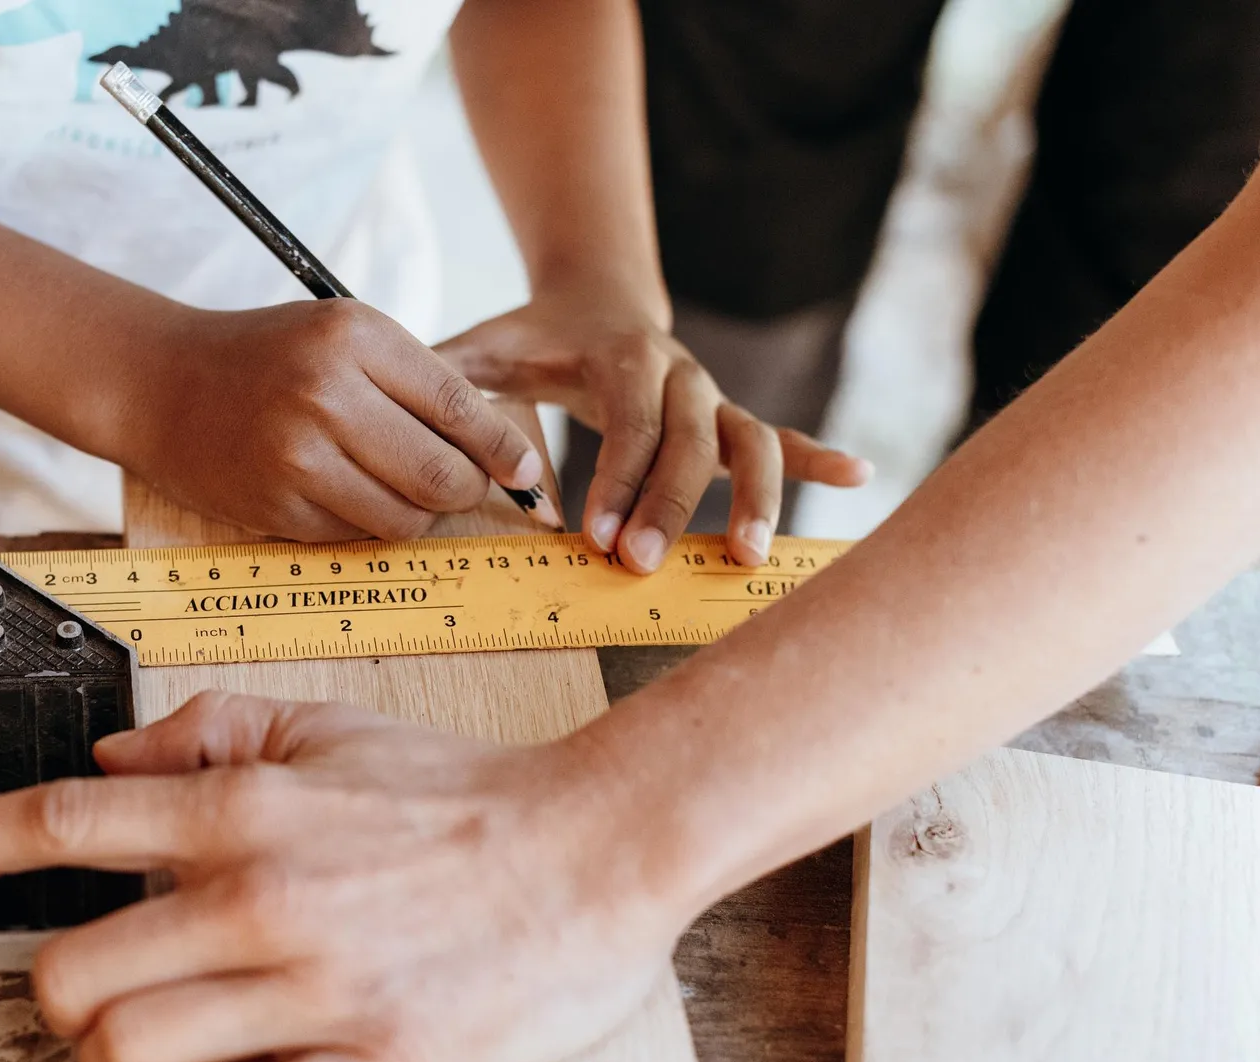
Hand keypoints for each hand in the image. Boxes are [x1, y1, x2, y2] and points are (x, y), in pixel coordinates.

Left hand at [0, 692, 684, 1061]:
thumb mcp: (333, 726)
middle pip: (74, 969)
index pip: (69, 824)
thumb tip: (112, 760)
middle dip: (56, 992)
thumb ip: (213, 730)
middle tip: (83, 994)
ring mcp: (312, 987)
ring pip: (132, 1052)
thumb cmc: (463, 792)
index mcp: (245, 807)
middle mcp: (260, 896)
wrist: (597, 848)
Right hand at [114, 300, 546, 541]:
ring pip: (403, 518)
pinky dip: (364, 524)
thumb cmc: (268, 355)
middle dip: (465, 489)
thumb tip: (500, 450)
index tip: (528, 472)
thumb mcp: (343, 335)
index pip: (457, 406)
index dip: (504, 449)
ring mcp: (297, 456)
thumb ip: (417, 382)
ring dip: (417, 513)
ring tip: (396, 486)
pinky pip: (354, 535)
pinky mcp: (275, 506)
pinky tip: (341, 492)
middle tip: (460, 484)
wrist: (161, 382)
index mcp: (355, 338)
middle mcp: (326, 395)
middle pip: (440, 474)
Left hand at [436, 293, 871, 571]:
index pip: (630, 421)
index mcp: (621, 356)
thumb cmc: (527, 337)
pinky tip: (859, 476)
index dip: (619, 477)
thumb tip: (400, 409)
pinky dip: (819, 457)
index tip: (594, 534)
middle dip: (671, 507)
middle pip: (693, 441)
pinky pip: (779, 438)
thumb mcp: (483, 348)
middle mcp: (679, 373)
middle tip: (641, 566)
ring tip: (750, 556)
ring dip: (758, 498)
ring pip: (750, 442)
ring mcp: (711, 396)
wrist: (591, 297)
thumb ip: (448, 380)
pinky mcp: (729, 417)